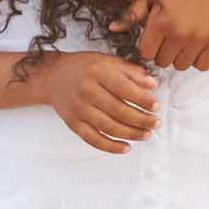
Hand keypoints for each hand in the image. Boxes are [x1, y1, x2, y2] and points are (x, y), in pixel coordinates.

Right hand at [33, 51, 158, 154]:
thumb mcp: (107, 61)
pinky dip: (110, 146)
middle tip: (155, 123)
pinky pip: (93, 139)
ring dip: (131, 134)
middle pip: (119, 110)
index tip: (156, 106)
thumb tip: (152, 84)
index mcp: (97, 72)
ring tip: (145, 134)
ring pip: (109, 127)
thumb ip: (130, 71)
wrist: (52, 77)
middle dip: (141, 120)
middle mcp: (87, 90)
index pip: (125, 89)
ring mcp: (79, 109)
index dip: (143, 100)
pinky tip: (125, 147)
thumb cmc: (83, 67)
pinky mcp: (73, 123)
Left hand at [126, 0, 208, 71]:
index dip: (148, 46)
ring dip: (179, 56)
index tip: (155, 37)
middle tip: (169, 37)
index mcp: (160, 23)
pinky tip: (195, 45)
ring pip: (181, 66)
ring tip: (183, 40)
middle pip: (163, 62)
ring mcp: (199, 40)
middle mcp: (179, 34)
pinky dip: (198, 59)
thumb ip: (132, 14)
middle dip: (163, 51)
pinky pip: (202, 66)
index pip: (146, 54)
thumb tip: (112, 28)